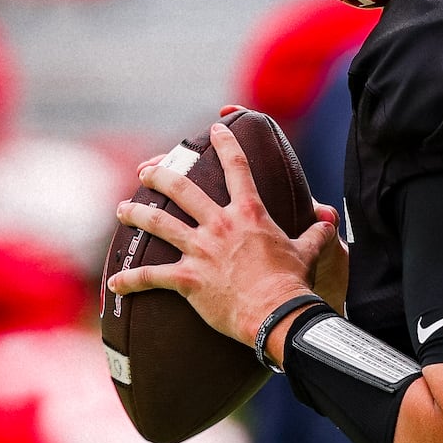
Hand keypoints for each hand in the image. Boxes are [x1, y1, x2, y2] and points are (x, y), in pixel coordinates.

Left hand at [105, 122, 338, 352]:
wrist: (278, 314)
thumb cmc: (293, 283)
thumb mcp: (308, 252)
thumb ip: (315, 233)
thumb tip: (328, 222)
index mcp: (249, 213)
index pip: (237, 167)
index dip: (226, 143)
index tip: (216, 128)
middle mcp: (220, 225)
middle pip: (182, 189)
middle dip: (160, 175)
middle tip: (146, 171)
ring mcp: (200, 250)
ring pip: (158, 223)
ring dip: (136, 214)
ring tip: (122, 209)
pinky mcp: (187, 279)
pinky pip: (151, 277)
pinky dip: (130, 280)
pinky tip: (114, 284)